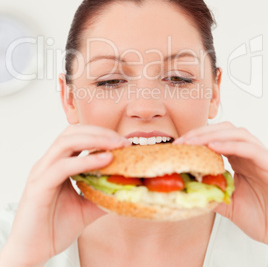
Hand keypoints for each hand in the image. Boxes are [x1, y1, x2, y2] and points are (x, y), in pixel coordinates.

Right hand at [1, 125, 130, 265]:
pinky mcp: (39, 186)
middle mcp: (48, 163)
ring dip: (94, 140)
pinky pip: (63, 167)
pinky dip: (85, 161)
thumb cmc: (54, 228)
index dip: (101, 133)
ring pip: (66, 142)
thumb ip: (102, 195)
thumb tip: (127, 189)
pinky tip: (105, 161)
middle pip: (72, 132)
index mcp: (57, 163)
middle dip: (100, 132)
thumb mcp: (86, 208)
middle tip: (123, 140)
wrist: (31, 253)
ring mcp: (42, 172)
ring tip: (116, 145)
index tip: (124, 141)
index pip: (78, 135)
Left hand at [173, 121, 267, 243]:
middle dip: (201, 132)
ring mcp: (260, 156)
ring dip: (212, 134)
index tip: (178, 144)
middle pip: (224, 129)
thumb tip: (188, 188)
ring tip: (193, 142)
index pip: (217, 137)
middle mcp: (249, 153)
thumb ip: (212, 192)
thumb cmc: (261, 217)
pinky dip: (230, 145)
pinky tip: (213, 147)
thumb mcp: (228, 204)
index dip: (196, 137)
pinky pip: (249, 148)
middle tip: (181, 141)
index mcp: (239, 158)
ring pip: (237, 133)